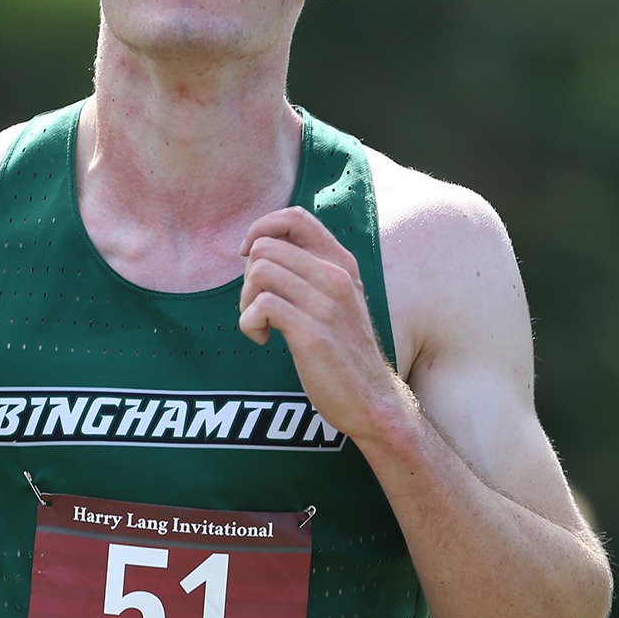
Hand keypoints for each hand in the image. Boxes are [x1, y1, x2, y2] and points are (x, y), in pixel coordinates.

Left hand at [238, 206, 405, 440]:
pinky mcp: (312, 334)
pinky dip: (249, 323)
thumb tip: (262, 250)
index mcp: (342, 264)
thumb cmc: (345, 352)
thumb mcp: (337, 300)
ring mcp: (326, 305)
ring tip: (260, 325)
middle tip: (258, 307)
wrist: (373, 401)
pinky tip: (263, 340)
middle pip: (265, 247)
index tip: (249, 256)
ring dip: (245, 301)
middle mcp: (336, 277)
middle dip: (247, 277)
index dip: (261, 228)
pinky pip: (261, 306)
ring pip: (259, 272)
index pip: (295, 216)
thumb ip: (311, 271)